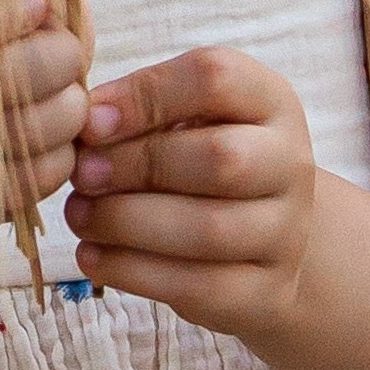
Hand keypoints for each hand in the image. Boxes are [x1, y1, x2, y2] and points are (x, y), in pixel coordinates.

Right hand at [0, 0, 89, 216]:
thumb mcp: (12, 4)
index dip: (6, 7)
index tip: (38, 3)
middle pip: (7, 69)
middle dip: (61, 57)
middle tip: (69, 55)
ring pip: (33, 124)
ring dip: (70, 110)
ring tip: (68, 101)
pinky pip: (37, 174)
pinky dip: (61, 158)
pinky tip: (52, 145)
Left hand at [65, 45, 315, 330]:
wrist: (262, 240)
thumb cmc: (200, 161)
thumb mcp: (184, 118)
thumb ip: (140, 108)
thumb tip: (87, 121)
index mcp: (270, 101)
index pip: (217, 78)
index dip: (146, 96)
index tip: (89, 121)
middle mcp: (290, 163)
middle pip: (221, 158)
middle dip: (138, 165)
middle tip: (82, 173)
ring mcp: (286, 233)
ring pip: (209, 229)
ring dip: (127, 222)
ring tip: (79, 214)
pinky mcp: (264, 292)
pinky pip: (197, 286)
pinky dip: (132, 271)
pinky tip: (92, 255)